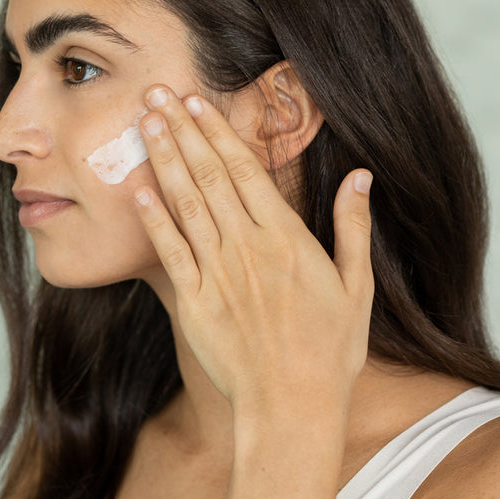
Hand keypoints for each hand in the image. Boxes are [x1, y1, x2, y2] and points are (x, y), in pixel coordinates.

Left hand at [133, 84, 373, 410]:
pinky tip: (137, 189)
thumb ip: (354, 227)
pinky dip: (153, 218)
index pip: (245, 170)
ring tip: (144, 124)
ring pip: (185, 203)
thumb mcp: (357, 286)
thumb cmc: (329, 349)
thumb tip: (362, 178)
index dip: (217, 132)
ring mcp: (218, 272)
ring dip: (163, 160)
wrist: (292, 406)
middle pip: (208, 175)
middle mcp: (247, 247)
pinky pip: (170, 251)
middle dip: (181, 130)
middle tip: (156, 92)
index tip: (196, 102)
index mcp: (286, 238)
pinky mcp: (195, 301)